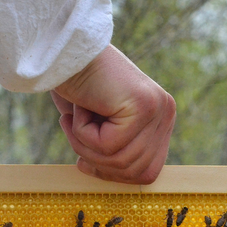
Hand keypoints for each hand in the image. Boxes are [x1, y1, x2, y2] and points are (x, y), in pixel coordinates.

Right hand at [51, 45, 175, 184]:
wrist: (61, 49)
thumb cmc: (75, 87)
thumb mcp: (100, 128)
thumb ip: (114, 152)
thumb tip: (111, 176)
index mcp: (160, 121)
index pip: (147, 172)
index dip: (115, 176)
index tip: (86, 163)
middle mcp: (165, 113)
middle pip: (137, 173)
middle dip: (99, 163)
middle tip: (75, 134)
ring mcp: (157, 108)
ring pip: (121, 161)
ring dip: (86, 147)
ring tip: (74, 119)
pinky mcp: (142, 105)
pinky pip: (109, 145)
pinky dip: (83, 133)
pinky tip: (79, 107)